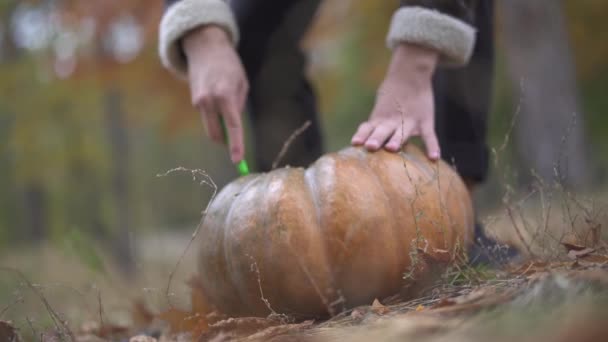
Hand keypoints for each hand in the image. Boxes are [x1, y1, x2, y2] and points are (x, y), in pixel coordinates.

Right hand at [183, 25, 248, 162]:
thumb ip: (238, 105)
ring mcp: (199, 101)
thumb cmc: (229, 64)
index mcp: (225, 96)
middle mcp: (209, 101)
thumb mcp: (242, 83)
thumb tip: (232, 125)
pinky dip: (215, 114)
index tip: (238, 161)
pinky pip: (207, 115)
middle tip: (235, 141)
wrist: (205, 47)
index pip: (232, 127)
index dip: (235, 145)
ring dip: (220, 126)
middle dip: (225, 141)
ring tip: (227, 105)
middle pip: (216, 134)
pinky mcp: (194, 100)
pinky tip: (218, 96)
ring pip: (210, 127)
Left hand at [351, 43, 440, 159]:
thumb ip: (377, 124)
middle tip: (370, 146)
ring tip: (392, 148)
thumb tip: (367, 141)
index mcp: (379, 119)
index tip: (355, 143)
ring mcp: (410, 121)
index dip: (361, 135)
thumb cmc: (393, 92)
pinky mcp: (425, 121)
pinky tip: (433, 158)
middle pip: (382, 131)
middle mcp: (392, 121)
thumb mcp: (381, 107)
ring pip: (402, 132)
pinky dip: (432, 146)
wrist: (411, 72)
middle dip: (376, 139)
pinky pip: (429, 136)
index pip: (367, 128)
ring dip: (396, 140)